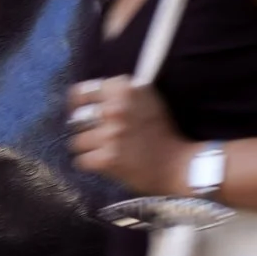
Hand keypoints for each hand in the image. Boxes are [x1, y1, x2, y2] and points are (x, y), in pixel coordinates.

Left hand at [68, 75, 193, 194]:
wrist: (178, 165)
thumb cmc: (162, 132)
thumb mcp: (147, 99)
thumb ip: (121, 92)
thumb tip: (93, 92)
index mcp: (123, 90)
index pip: (82, 92)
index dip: (79, 102)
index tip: (80, 111)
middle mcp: (114, 110)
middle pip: (77, 118)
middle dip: (87, 128)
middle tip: (101, 135)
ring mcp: (110, 135)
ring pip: (77, 141)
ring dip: (90, 148)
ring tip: (108, 151)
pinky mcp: (107, 159)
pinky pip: (83, 160)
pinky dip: (93, 164)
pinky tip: (108, 163)